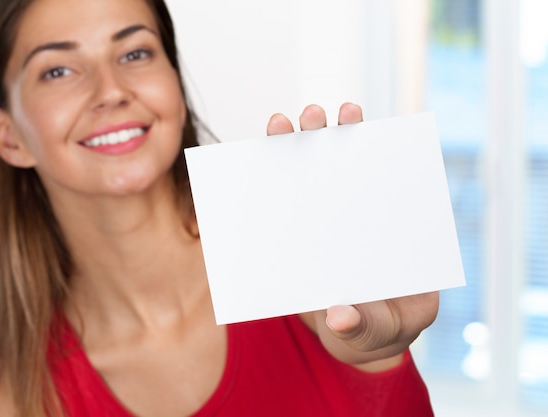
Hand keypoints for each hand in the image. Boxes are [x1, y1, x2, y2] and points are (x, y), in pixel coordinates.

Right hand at [266, 103, 438, 370]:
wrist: (351, 342)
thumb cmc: (378, 330)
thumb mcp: (381, 331)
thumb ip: (366, 324)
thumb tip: (340, 314)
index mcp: (385, 225)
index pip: (379, 175)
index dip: (368, 143)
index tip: (355, 119)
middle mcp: (353, 214)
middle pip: (340, 166)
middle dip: (327, 135)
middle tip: (314, 116)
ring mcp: (321, 223)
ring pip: (305, 179)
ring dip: (290, 147)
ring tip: (280, 126)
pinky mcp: (295, 237)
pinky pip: (278, 208)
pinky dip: (262, 187)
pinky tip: (249, 169)